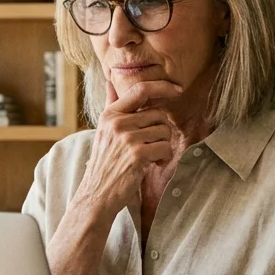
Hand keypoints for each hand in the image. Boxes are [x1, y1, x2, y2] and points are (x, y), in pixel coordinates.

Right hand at [76, 78, 181, 218]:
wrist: (96, 194)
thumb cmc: (104, 163)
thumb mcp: (103, 130)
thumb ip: (111, 104)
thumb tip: (110, 80)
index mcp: (110, 114)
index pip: (141, 89)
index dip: (163, 86)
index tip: (177, 89)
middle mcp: (118, 122)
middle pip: (159, 114)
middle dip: (162, 131)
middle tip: (152, 145)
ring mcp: (127, 137)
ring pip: (164, 131)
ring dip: (163, 146)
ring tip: (150, 157)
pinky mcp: (137, 154)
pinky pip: (165, 148)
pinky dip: (164, 158)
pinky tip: (152, 165)